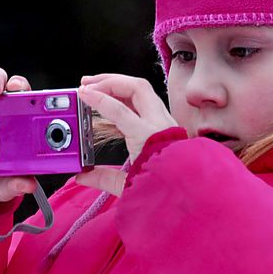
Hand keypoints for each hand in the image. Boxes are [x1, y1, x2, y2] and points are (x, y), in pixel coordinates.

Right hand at [75, 73, 177, 196]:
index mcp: (148, 138)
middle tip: (86, 84)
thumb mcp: (129, 186)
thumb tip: (83, 175)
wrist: (190, 192)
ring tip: (97, 86)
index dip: (98, 99)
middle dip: (109, 81)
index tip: (82, 94)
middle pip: (136, 87)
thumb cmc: (165, 188)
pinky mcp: (166, 123)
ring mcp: (165, 121)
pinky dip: (126, 95)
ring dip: (119, 84)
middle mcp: (159, 124)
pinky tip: (113, 99)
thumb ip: (104, 178)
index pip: (120, 110)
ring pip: (142, 90)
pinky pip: (145, 100)